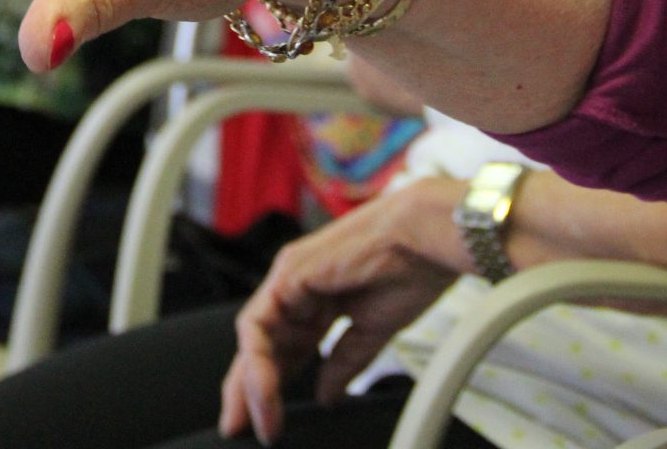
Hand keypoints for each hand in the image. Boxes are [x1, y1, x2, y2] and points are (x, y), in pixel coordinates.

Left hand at [220, 179, 464, 442]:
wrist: (426, 238)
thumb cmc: (410, 270)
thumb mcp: (371, 330)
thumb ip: (343, 362)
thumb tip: (325, 396)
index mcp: (317, 297)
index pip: (284, 348)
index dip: (273, 385)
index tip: (269, 423)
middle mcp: (296, 287)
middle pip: (261, 346)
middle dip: (247, 390)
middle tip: (240, 428)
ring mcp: (288, 278)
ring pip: (254, 339)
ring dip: (252, 384)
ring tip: (259, 421)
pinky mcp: (288, 274)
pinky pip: (259, 325)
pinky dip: (258, 362)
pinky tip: (265, 391)